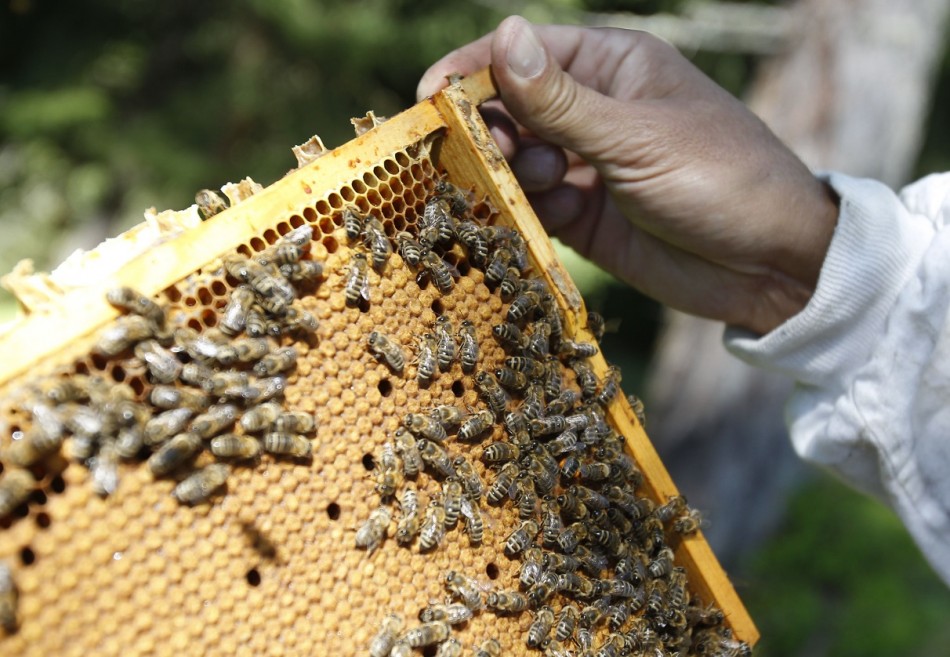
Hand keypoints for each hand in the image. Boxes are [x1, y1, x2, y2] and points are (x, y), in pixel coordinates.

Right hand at [417, 16, 838, 334]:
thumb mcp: (637, 137)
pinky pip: (534, 209)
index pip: (523, 54)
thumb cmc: (720, 178)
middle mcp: (593, 111)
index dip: (471, 72)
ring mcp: (587, 166)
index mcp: (611, 67)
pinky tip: (554, 220)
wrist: (770, 265)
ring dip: (513, 176)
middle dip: (489, 133)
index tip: (429, 101)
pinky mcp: (585, 217)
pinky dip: (529, 214)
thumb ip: (561, 101)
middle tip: (487, 158)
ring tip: (547, 189)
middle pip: (509, 109)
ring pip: (515, 162)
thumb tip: (504, 35)